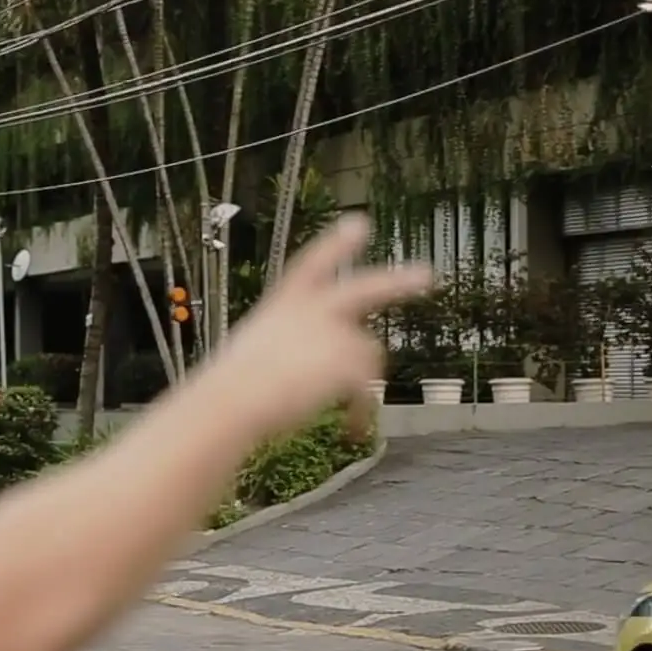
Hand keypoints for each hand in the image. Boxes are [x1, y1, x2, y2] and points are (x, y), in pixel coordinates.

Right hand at [200, 214, 430, 438]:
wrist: (235, 397)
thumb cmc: (227, 384)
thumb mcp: (249, 353)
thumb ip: (280, 350)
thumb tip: (296, 372)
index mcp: (281, 304)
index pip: (312, 265)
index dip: (336, 244)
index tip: (359, 223)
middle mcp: (310, 310)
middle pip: (362, 289)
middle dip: (395, 282)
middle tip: (425, 275)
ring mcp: (331, 332)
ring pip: (366, 352)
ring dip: (363, 379)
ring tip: (350, 412)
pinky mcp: (347, 360)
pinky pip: (366, 387)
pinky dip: (361, 409)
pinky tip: (352, 427)